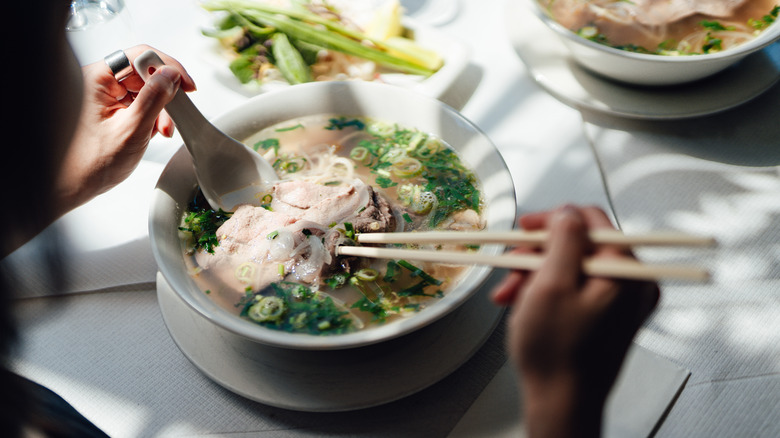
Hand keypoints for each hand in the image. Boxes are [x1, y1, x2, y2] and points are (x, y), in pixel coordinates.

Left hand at [54, 45, 196, 217]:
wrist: (74, 185)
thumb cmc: (92, 163)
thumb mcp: (131, 130)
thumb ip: (153, 99)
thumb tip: (170, 75)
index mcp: (97, 80)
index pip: (139, 57)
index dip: (167, 67)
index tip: (186, 84)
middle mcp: (100, 83)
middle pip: (144, 74)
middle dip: (164, 95)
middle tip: (174, 116)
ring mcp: (106, 96)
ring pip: (145, 90)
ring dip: (160, 109)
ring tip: (161, 130)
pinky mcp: (112, 109)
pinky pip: (140, 103)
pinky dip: (152, 116)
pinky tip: (152, 131)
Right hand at [492, 205, 658, 437]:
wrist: (561, 403)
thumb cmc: (556, 353)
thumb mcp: (551, 285)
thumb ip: (563, 239)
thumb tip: (569, 211)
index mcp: (627, 272)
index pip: (591, 220)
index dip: (551, 220)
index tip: (524, 229)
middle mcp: (633, 283)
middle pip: (579, 244)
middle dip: (538, 255)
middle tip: (511, 271)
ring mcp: (622, 301)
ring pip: (573, 266)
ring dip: (536, 274)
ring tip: (510, 295)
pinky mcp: (609, 315)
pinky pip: (577, 287)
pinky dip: (548, 290)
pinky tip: (524, 303)